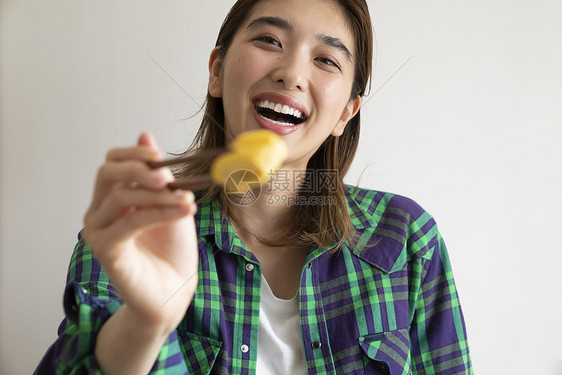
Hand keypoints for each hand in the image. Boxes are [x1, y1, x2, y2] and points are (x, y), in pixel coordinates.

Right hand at [82, 133, 198, 331]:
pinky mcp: (104, 249)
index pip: (112, 162)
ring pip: (122, 196)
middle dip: (139, 168)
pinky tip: (182, 211)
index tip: (162, 156)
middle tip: (166, 175)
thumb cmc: (172, 249)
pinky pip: (130, 221)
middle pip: (107, 174)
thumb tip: (146, 135)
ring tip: (187, 199)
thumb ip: (158, 175)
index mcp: (114, 197)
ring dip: (159, 195)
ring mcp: (98, 231)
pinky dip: (159, 212)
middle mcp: (100, 211)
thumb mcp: (171, 203)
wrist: (174, 289)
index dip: (134, 153)